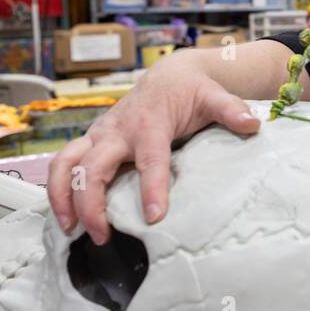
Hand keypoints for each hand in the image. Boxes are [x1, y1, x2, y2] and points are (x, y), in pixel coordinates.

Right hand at [46, 50, 260, 243]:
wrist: (167, 75)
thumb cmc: (191, 91)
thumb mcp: (214, 96)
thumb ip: (231, 110)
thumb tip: (253, 124)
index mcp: (151, 123)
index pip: (150, 159)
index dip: (151, 187)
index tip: (153, 217)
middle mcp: (118, 131)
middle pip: (93, 167)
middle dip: (91, 202)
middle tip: (102, 235)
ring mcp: (99, 136)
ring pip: (65, 164)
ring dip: (61, 196)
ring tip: (70, 229)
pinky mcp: (90, 142)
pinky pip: (62, 165)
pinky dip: (57, 189)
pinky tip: (64, 216)